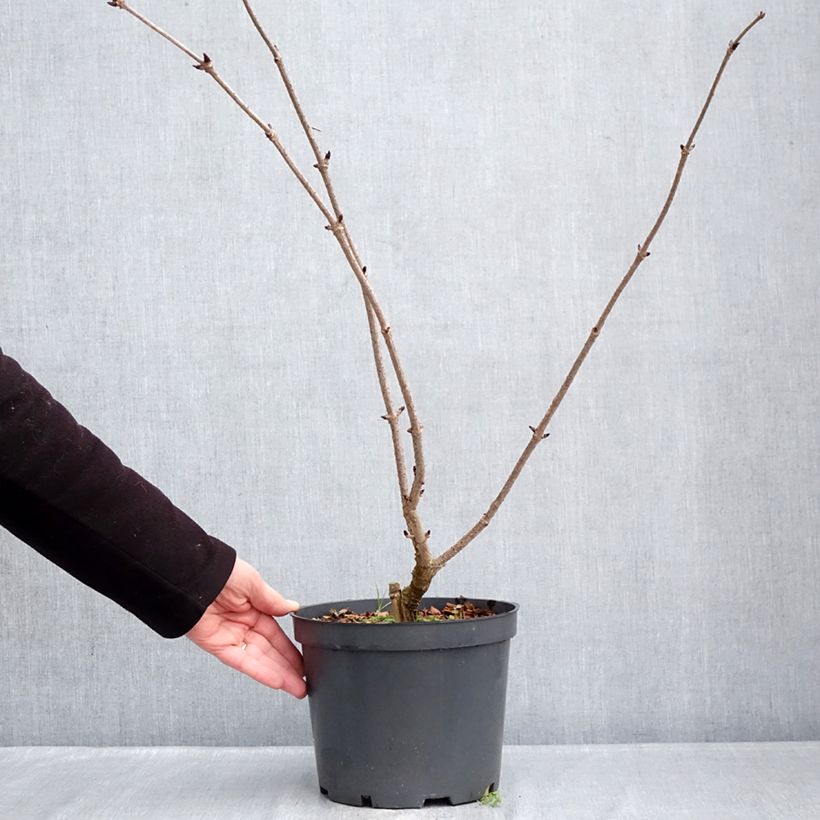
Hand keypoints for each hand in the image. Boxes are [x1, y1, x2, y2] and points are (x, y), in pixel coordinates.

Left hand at [186, 557, 306, 697]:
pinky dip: (259, 671)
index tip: (304, 662)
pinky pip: (241, 662)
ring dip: (278, 675)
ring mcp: (230, 636)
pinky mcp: (217, 645)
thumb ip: (272, 600)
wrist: (193, 575)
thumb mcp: (254, 583)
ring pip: (258, 660)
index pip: (276, 634)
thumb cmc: (221, 572)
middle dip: (288, 668)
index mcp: (253, 608)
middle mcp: (242, 625)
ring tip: (296, 687)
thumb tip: (292, 607)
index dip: (290, 649)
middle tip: (304, 682)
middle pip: (269, 651)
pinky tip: (275, 680)